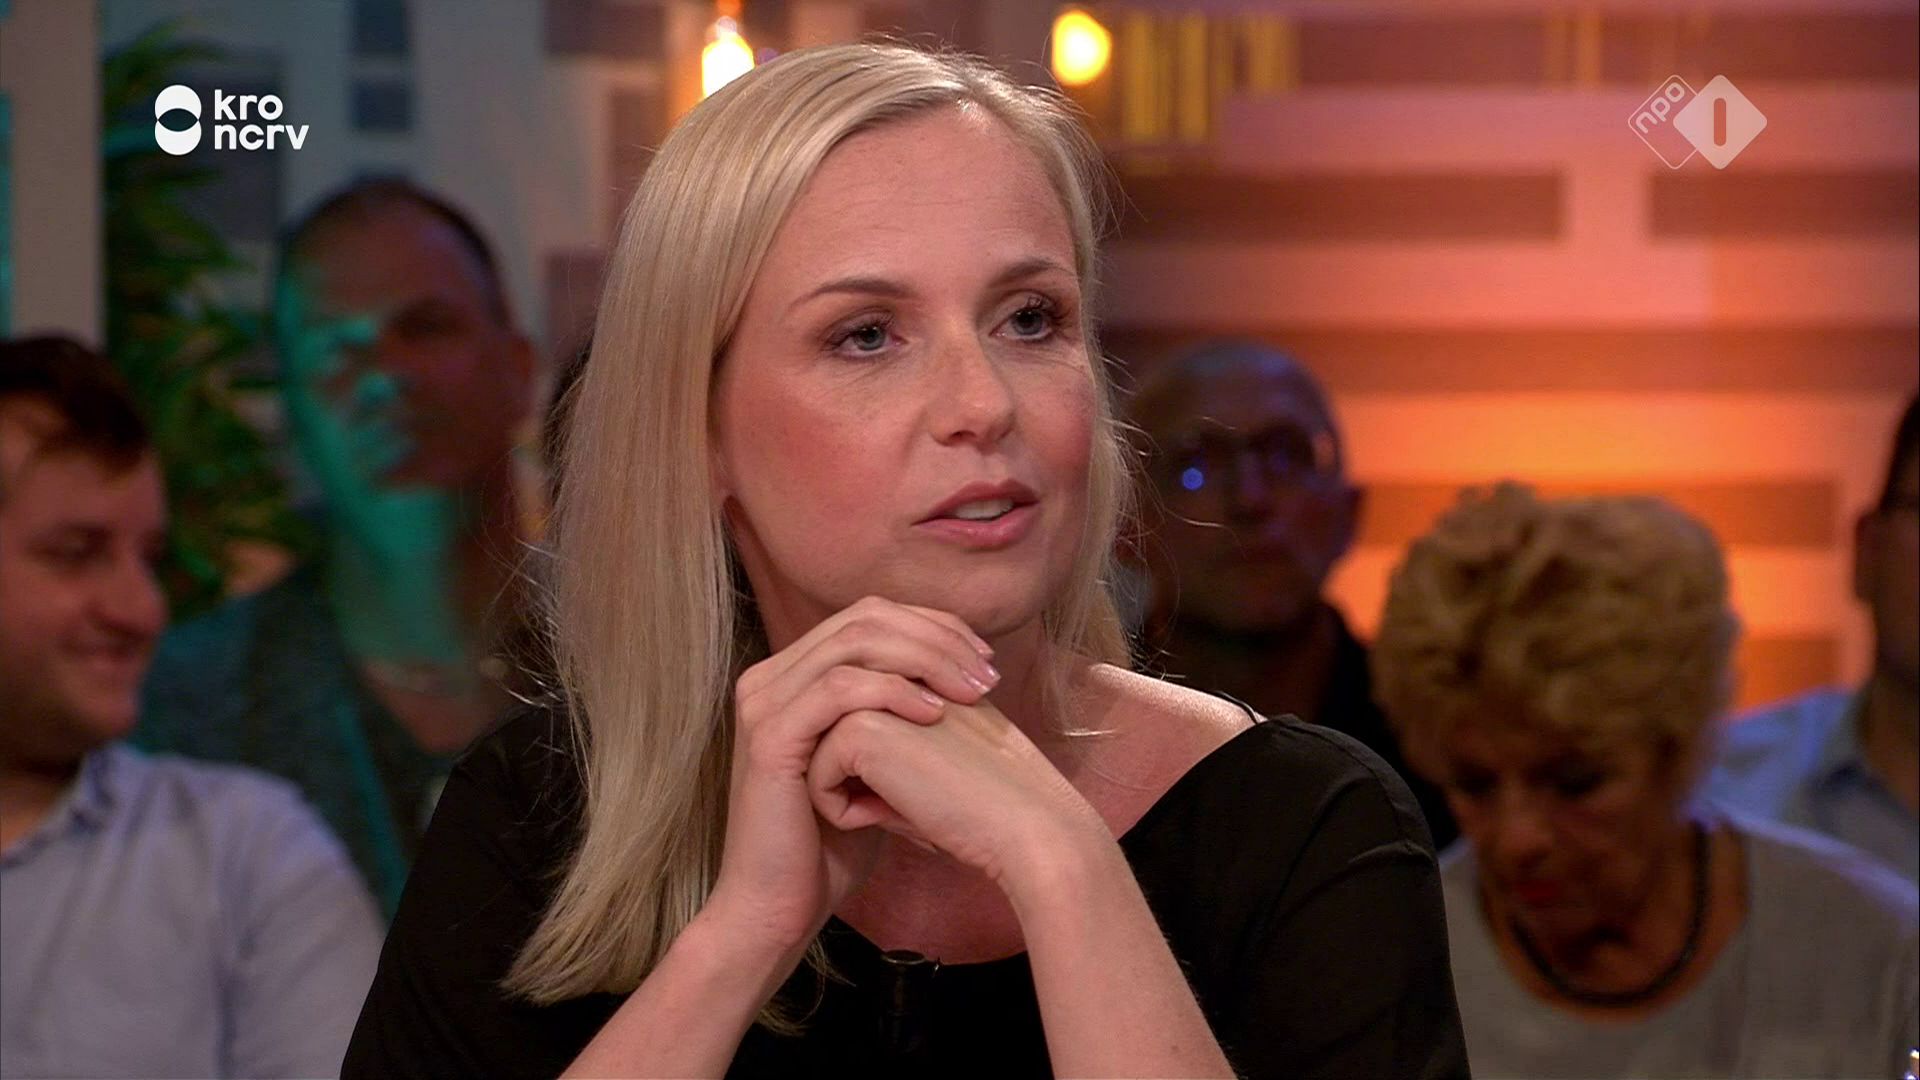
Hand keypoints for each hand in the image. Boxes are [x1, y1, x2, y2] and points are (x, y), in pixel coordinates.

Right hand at [702, 596, 1000, 953]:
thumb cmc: (831, 846)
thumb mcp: (875, 764)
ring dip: (925, 659)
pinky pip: (838, 690)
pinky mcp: (769, 738)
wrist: (778, 908)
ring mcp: (764, 704)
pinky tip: (934, 713)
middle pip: (864, 617)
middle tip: (987, 673)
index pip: (869, 615)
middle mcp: (771, 678)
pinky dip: (892, 692)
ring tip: (972, 691)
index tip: (984, 657)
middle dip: (936, 637)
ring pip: (854, 643)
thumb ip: (899, 713)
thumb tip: (962, 676)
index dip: (932, 625)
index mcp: (792, 675)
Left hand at [806, 695, 1111, 894]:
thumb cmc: (982, 807)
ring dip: (848, 791)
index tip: (924, 792)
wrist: (1023, 827)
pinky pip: (816, 778)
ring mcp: (874, 692)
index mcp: (918, 670)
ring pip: (818, 755)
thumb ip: (888, 739)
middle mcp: (893, 671)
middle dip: (853, 777)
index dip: (876, 772)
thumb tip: (827, 755)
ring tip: (905, 803)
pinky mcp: (860, 725)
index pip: (858, 722)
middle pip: (832, 737)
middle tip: (915, 798)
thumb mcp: (931, 758)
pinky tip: (893, 814)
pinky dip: (846, 811)